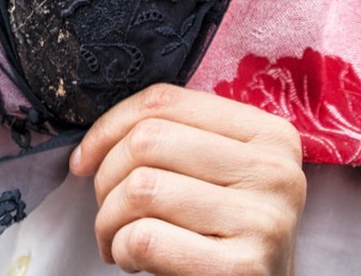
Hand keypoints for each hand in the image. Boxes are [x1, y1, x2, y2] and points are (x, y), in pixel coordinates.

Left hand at [71, 83, 305, 275]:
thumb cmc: (224, 237)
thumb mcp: (217, 177)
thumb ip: (176, 141)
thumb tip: (91, 147)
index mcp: (269, 135)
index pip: (166, 101)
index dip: (108, 127)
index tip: (84, 159)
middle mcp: (275, 171)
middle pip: (148, 141)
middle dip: (106, 178)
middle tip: (107, 210)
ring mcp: (264, 221)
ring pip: (142, 188)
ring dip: (109, 220)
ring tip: (118, 239)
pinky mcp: (244, 268)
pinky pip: (147, 238)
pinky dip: (122, 249)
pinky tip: (134, 260)